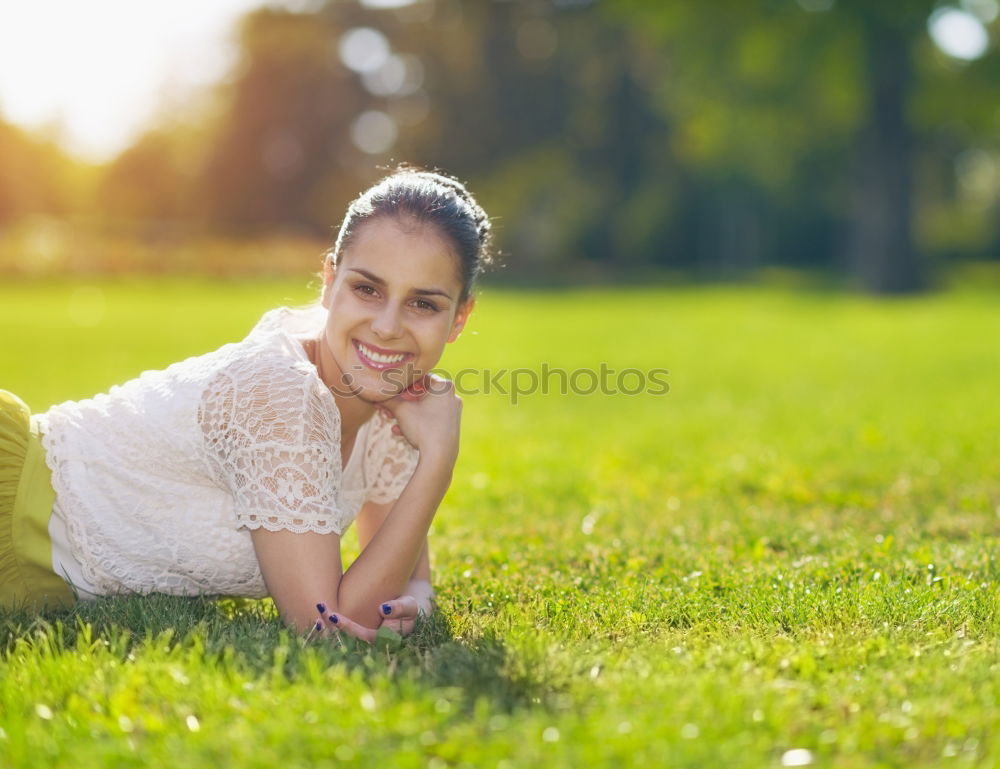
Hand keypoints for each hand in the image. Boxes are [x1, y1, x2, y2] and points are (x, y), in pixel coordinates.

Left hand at [316, 593, 431, 643]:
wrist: (405, 608)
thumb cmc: (408, 606)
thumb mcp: (410, 605)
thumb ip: (401, 607)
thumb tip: (384, 609)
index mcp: (382, 641)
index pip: (360, 637)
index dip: (346, 628)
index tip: (334, 616)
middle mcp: (369, 645)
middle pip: (346, 640)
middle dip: (331, 625)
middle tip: (321, 607)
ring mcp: (361, 641)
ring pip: (340, 638)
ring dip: (326, 626)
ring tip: (319, 608)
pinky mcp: (354, 635)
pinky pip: (338, 635)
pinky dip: (327, 628)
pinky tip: (318, 618)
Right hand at [378, 374, 461, 463]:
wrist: (439, 457)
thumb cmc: (423, 429)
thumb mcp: (401, 410)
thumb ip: (387, 399)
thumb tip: (373, 393)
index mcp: (443, 386)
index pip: (417, 378)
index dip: (400, 386)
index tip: (388, 393)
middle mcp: (451, 396)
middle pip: (419, 395)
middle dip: (399, 402)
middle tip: (384, 407)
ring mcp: (452, 411)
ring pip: (422, 408)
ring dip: (404, 413)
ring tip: (389, 419)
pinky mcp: (450, 426)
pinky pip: (429, 419)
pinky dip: (415, 422)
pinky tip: (399, 432)